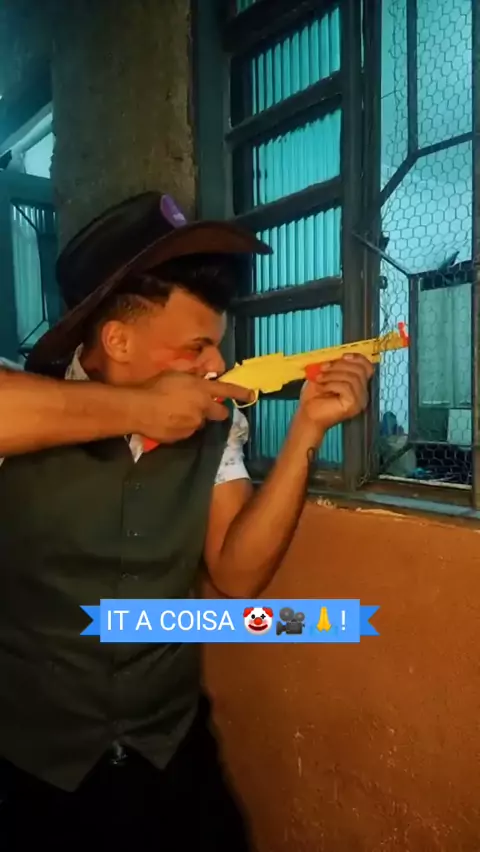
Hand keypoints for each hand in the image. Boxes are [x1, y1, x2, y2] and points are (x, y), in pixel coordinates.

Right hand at [133, 372, 252, 443]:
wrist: (139, 409)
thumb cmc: (154, 387)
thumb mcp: (175, 375)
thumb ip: (192, 377)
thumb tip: (202, 376)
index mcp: (201, 389)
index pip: (227, 390)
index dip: (241, 393)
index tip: (252, 395)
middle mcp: (203, 407)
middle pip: (220, 413)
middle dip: (215, 411)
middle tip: (201, 407)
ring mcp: (194, 424)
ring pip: (201, 423)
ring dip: (194, 419)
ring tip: (175, 413)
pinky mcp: (184, 437)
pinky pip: (187, 432)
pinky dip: (181, 427)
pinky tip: (168, 422)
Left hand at [295, 354, 373, 442]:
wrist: (307, 415)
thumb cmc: (314, 397)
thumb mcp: (325, 375)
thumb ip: (335, 365)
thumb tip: (339, 354)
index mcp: (358, 385)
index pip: (367, 367)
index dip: (357, 358)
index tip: (342, 356)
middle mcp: (363, 393)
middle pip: (359, 370)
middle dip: (339, 365)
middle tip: (322, 368)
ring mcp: (360, 400)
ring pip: (352, 378)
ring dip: (332, 375)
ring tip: (319, 379)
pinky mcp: (353, 405)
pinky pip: (346, 387)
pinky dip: (332, 384)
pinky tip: (322, 388)